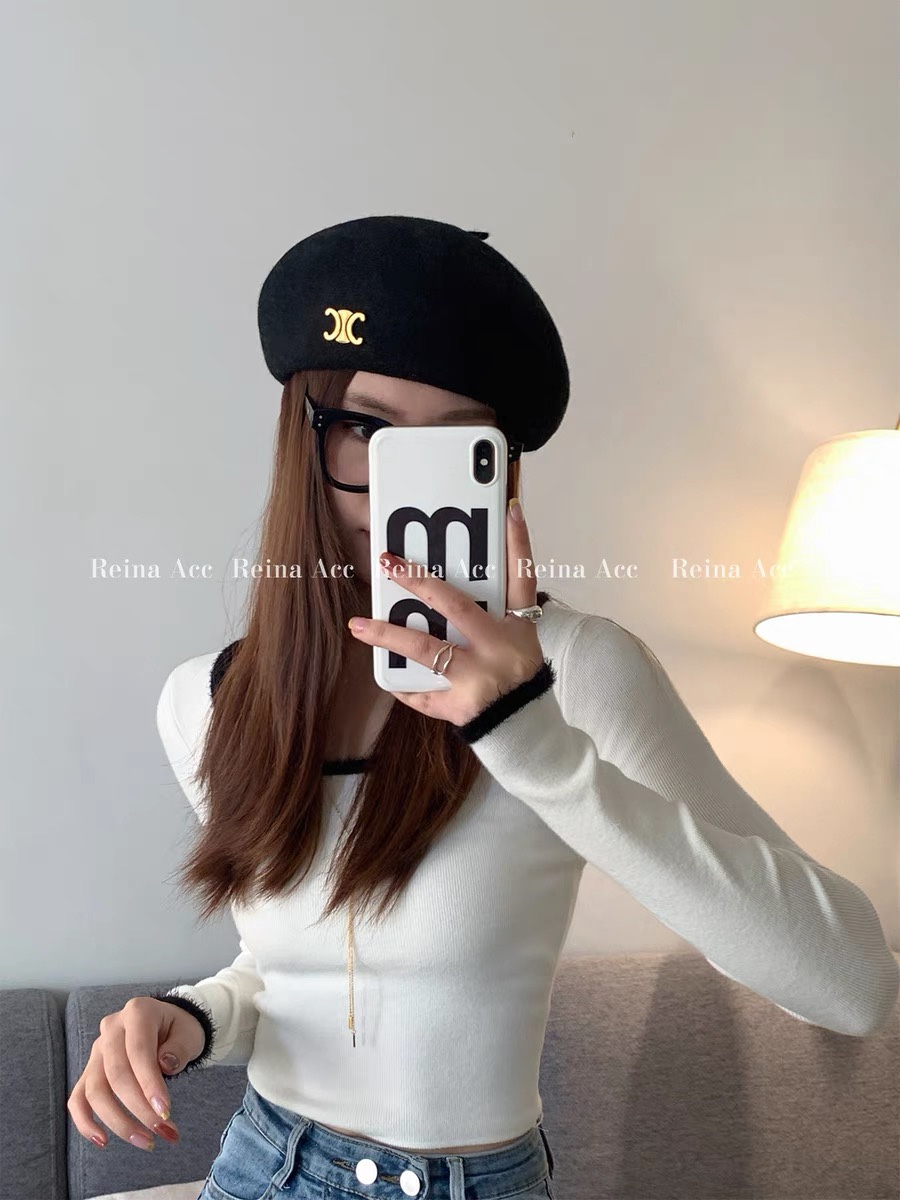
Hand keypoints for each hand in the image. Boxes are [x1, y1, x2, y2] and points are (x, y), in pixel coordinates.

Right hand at [67, 996, 204, 1150]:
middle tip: (161, 1129)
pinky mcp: (90, 1069)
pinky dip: (85, 1122)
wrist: (167, 1024)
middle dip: (138, 1108)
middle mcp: (111, 1028)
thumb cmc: (179, 1030)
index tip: (165, 1112)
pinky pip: (78, 1098)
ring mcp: (97, 1049)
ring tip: (145, 1141)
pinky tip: (103, 1141)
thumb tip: (165, 1064)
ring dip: (118, 1121)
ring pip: (95, 1090)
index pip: (138, 1052)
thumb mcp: (189, 1033)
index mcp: (137, 1012)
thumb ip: (180, 1047)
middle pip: (116, 1074)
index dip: (149, 1084)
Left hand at [348, 499, 542, 726]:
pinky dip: (403, 686)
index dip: (518, 543)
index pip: (522, 578)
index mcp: (518, 628)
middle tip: (387, 562)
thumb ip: (494, 615)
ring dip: (387, 634)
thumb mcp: (520, 642)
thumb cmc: (519, 680)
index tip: (509, 509)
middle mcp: (498, 648)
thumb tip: (450, 586)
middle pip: (455, 605)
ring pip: (424, 649)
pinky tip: (384, 676)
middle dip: (417, 581)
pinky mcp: (459, 707)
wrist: (527, 733)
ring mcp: (477, 678)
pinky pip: (421, 693)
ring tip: (357, 625)